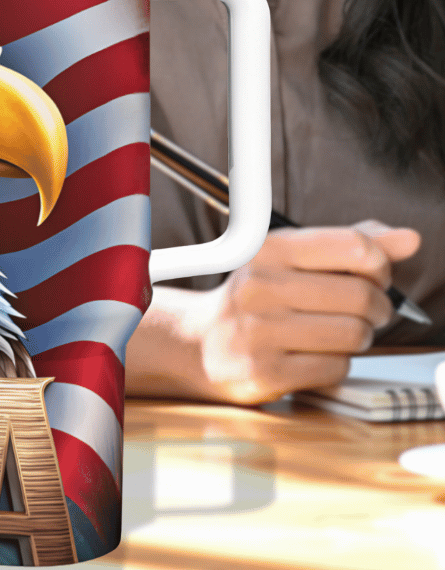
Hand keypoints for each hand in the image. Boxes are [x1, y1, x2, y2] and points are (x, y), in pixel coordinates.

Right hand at [194, 219, 420, 403]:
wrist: (202, 342)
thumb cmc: (257, 298)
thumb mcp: (293, 259)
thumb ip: (350, 245)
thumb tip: (409, 239)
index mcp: (268, 249)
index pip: (354, 246)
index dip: (380, 264)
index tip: (374, 275)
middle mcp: (259, 285)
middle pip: (360, 295)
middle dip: (377, 307)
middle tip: (366, 312)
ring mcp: (258, 330)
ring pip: (353, 333)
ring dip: (359, 337)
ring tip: (340, 332)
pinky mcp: (264, 371)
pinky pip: (335, 367)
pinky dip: (338, 363)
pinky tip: (317, 354)